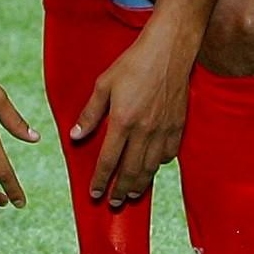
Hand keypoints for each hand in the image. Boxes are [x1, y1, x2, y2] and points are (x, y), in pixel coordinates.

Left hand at [70, 27, 192, 207]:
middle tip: (113, 203)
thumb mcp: (104, 85)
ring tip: (131, 194)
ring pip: (151, 167)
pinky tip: (153, 168)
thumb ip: (90, 114)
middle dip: (120, 190)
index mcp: (123, 122)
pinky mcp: (178, 126)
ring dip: (140, 184)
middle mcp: (144, 131)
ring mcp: (163, 130)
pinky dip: (159, 165)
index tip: (95, 193)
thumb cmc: (133, 64)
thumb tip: (75, 137)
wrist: (169, 50)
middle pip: (131, 171)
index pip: (109, 160)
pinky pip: (169, 154)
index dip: (101, 180)